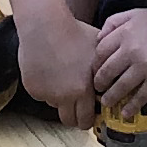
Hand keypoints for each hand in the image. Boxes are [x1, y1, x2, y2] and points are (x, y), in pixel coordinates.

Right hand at [19, 13, 102, 129]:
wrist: (45, 25)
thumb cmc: (74, 33)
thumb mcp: (98, 51)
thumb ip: (105, 70)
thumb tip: (113, 82)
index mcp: (84, 89)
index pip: (86, 120)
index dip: (88, 120)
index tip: (88, 116)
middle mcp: (65, 96)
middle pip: (69, 121)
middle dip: (74, 117)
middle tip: (75, 108)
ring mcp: (47, 93)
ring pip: (55, 105)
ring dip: (59, 98)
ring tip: (62, 78)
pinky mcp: (33, 88)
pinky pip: (41, 94)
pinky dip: (45, 88)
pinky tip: (48, 69)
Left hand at [91, 9, 146, 112]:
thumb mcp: (138, 13)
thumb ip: (115, 21)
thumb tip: (98, 38)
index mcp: (126, 32)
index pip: (100, 51)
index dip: (95, 63)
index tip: (95, 70)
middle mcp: (132, 49)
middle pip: (106, 71)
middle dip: (99, 83)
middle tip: (98, 88)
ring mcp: (145, 66)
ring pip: (120, 87)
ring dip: (110, 97)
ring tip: (106, 102)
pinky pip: (139, 97)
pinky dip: (130, 107)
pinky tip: (125, 112)